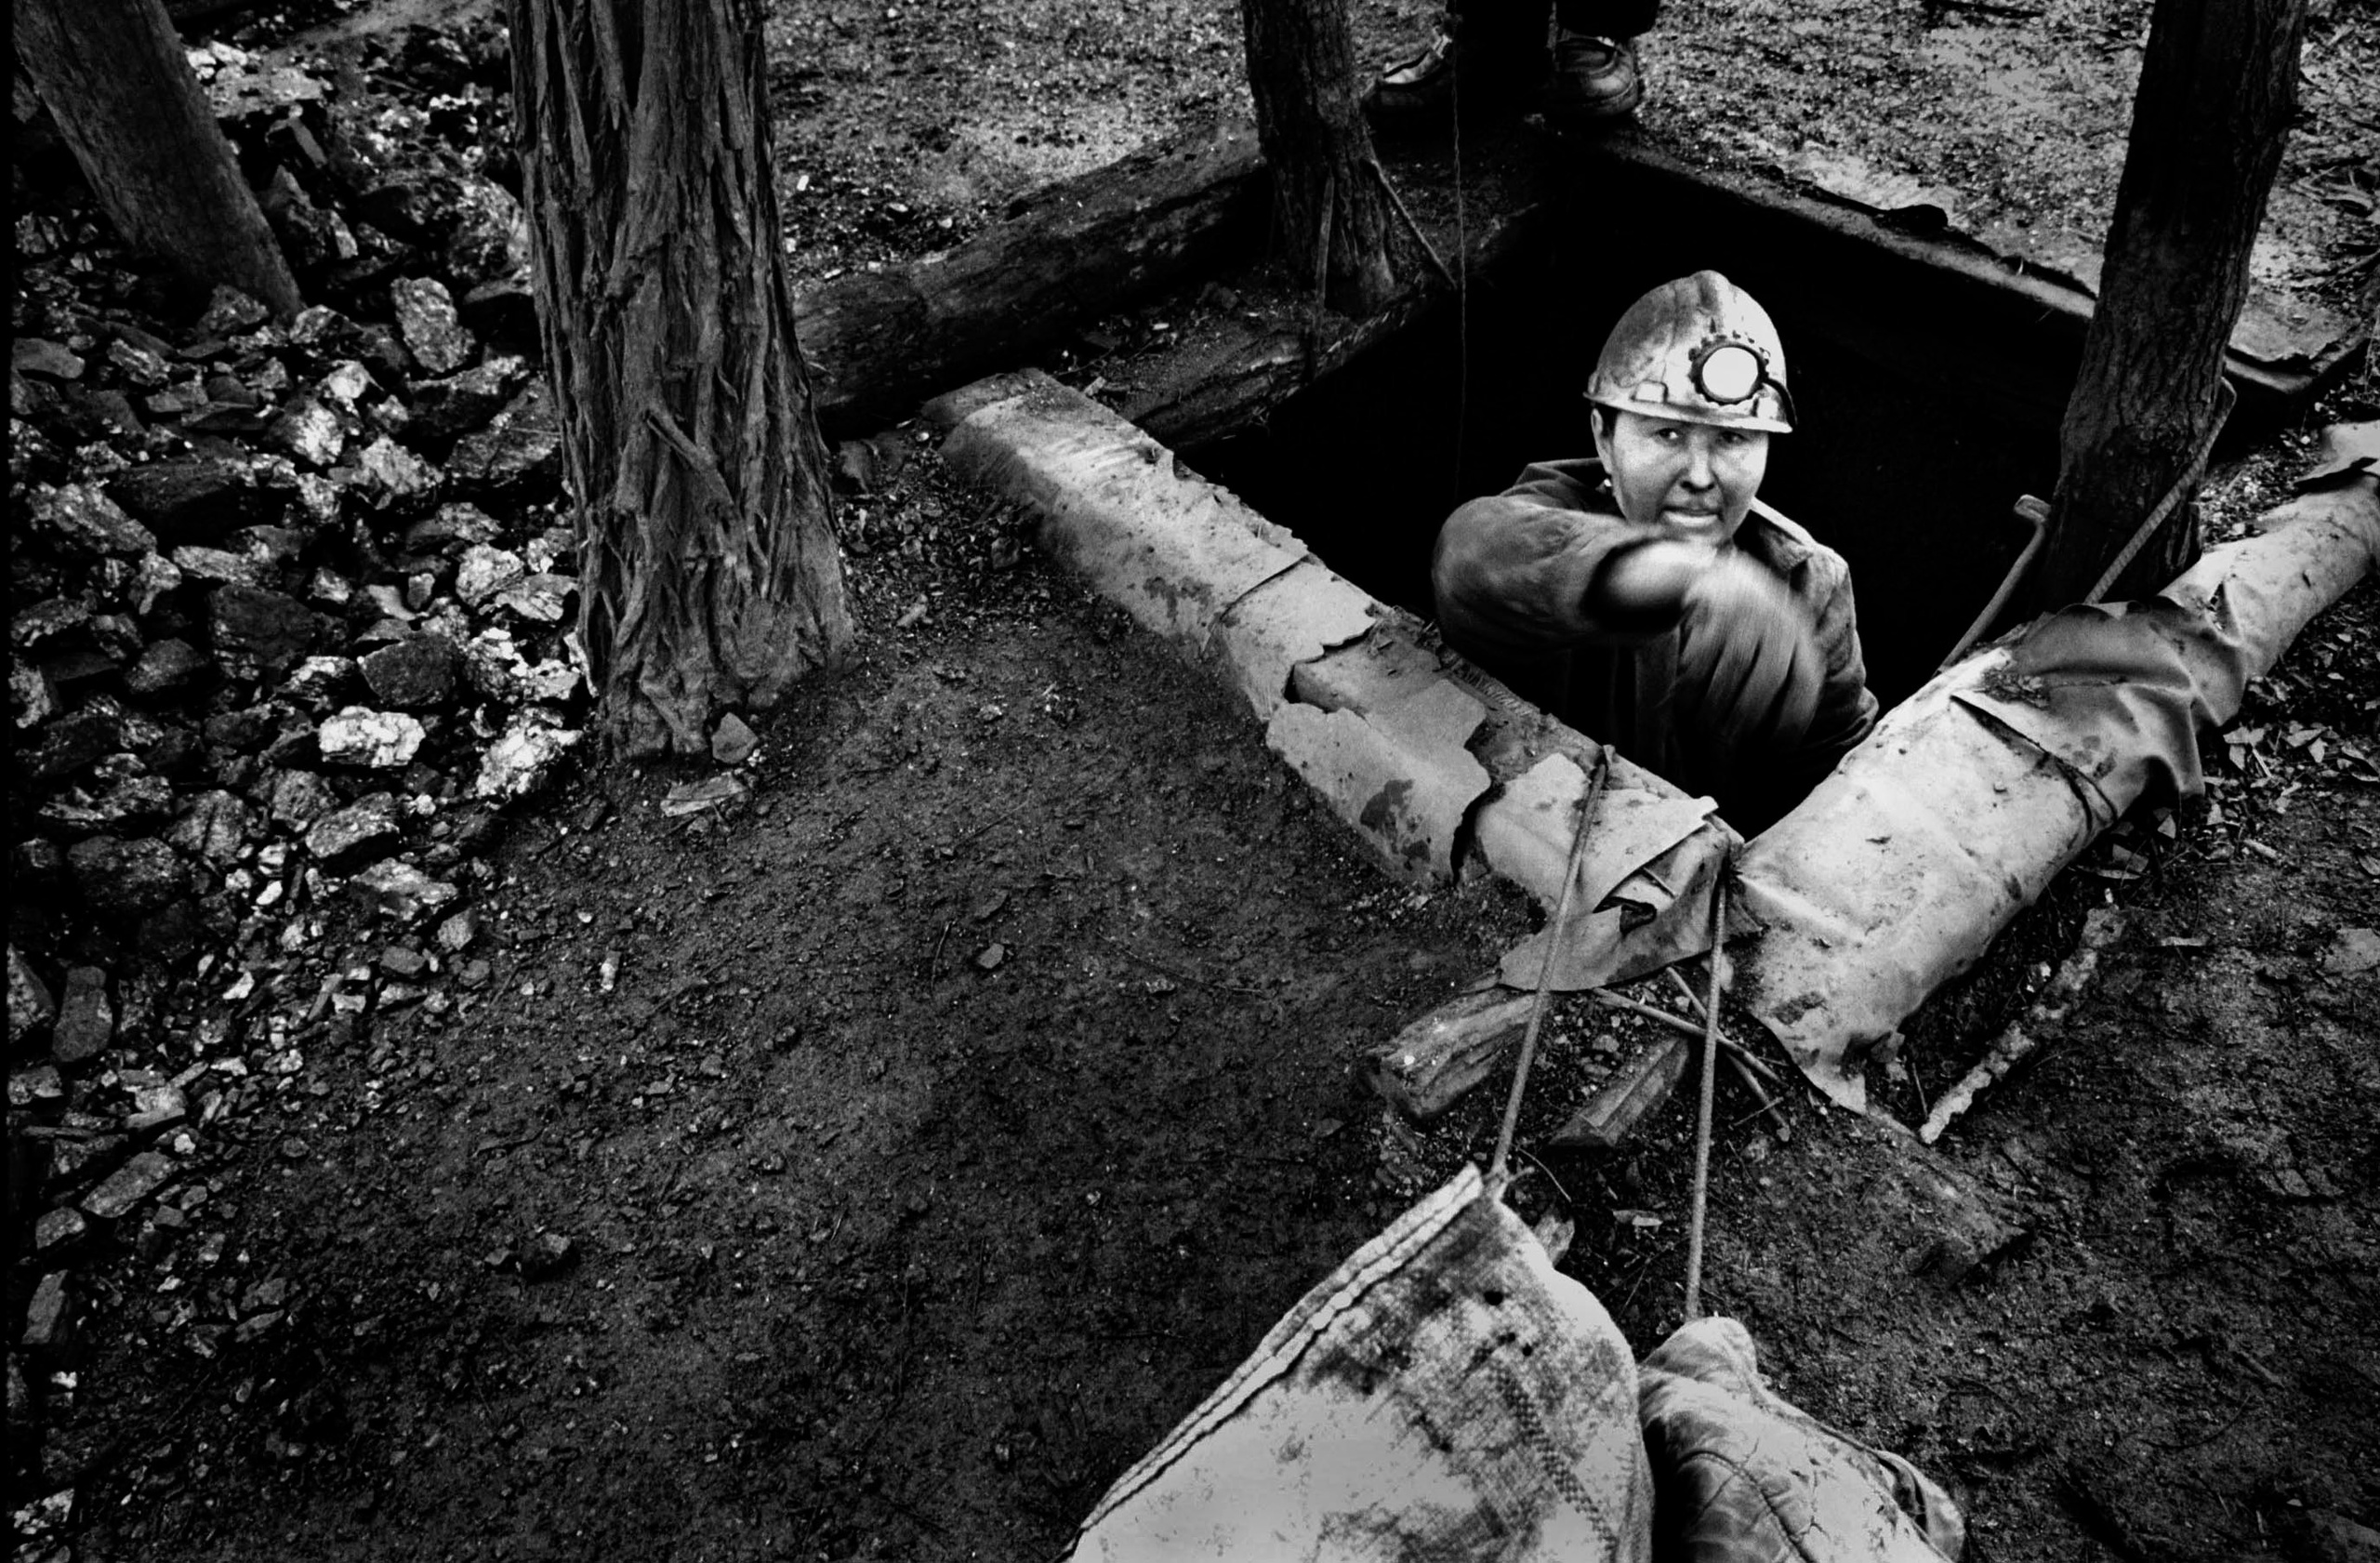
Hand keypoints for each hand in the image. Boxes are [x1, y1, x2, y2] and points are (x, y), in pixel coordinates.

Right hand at [1674, 553, 1823, 751]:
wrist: (1715, 571)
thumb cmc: (1747, 623)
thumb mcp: (1776, 639)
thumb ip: (1782, 677)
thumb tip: (1779, 740)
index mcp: (1800, 636)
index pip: (1804, 684)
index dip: (1792, 720)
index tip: (1776, 749)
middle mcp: (1779, 622)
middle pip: (1765, 681)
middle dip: (1743, 716)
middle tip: (1726, 740)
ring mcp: (1747, 613)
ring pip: (1730, 672)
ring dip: (1712, 705)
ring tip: (1700, 725)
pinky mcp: (1715, 607)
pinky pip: (1701, 657)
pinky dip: (1690, 683)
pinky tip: (1683, 698)